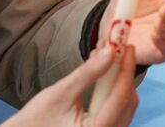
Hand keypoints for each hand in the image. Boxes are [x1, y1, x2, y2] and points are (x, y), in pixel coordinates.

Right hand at [3, 45, 137, 126]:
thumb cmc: (37, 120)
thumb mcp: (61, 92)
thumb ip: (88, 72)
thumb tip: (110, 51)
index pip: (121, 95)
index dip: (126, 68)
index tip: (126, 45)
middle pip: (128, 101)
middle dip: (124, 73)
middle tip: (119, 47)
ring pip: (124, 107)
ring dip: (118, 81)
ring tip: (109, 57)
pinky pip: (116, 112)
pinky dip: (112, 92)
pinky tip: (104, 75)